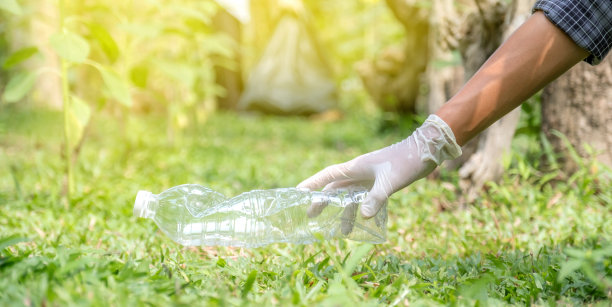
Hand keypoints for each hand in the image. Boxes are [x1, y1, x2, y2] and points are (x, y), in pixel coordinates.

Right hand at [298, 115, 461, 217]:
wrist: (426, 151)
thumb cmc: (406, 161)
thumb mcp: (390, 181)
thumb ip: (376, 198)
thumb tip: (364, 217)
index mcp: (355, 167)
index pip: (327, 175)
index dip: (312, 183)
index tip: (297, 192)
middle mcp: (359, 172)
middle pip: (335, 187)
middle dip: (322, 201)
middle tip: (310, 216)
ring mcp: (369, 177)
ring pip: (349, 195)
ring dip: (341, 210)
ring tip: (335, 229)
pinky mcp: (380, 182)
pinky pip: (364, 197)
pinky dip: (359, 209)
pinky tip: (361, 222)